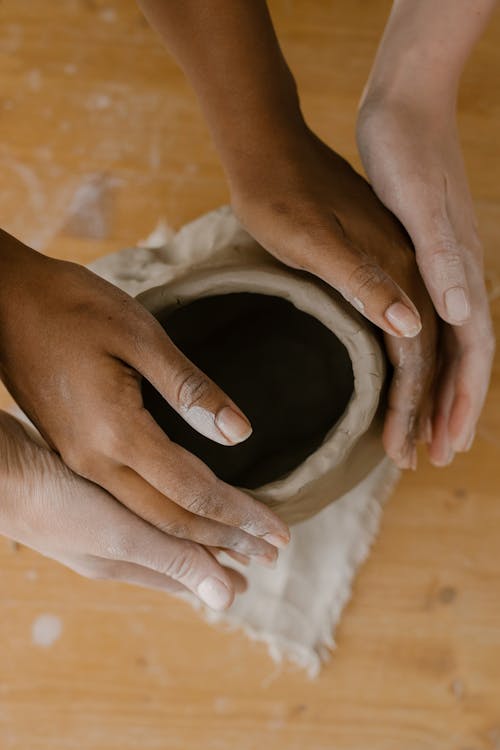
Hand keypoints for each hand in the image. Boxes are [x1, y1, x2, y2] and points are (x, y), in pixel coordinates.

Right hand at [0, 231, 289, 577]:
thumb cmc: (67, 304)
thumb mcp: (136, 333)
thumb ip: (189, 388)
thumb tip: (240, 432)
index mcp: (114, 433)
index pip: (192, 491)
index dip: (240, 515)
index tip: (279, 533)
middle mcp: (93, 461)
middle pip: (171, 520)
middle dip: (226, 540)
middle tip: (272, 553)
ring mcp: (77, 460)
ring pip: (146, 519)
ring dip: (197, 538)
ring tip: (239, 552)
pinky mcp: (70, 451)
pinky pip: (126, 505)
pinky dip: (166, 522)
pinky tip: (185, 523)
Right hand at [0, 411, 246, 608]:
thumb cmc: (51, 502)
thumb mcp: (118, 535)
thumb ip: (172, 560)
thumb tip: (228, 599)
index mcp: (127, 559)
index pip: (193, 569)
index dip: (229, 565)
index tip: (266, 560)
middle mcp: (114, 546)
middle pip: (181, 552)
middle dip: (219, 549)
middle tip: (256, 547)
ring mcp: (98, 520)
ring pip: (163, 530)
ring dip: (193, 529)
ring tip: (216, 529)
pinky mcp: (87, 491)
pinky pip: (141, 506)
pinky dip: (164, 507)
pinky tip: (160, 496)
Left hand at [357, 97, 494, 462]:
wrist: (403, 105)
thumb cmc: (405, 153)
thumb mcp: (417, 204)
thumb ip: (440, 256)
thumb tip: (453, 313)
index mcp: (460, 271)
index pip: (471, 354)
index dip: (459, 404)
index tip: (443, 448)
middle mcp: (459, 275)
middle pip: (464, 359)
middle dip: (451, 410)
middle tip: (431, 455)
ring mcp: (442, 267)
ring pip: (446, 345)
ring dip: (437, 389)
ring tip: (418, 426)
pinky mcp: (422, 256)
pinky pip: (429, 321)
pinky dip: (422, 354)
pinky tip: (405, 364)